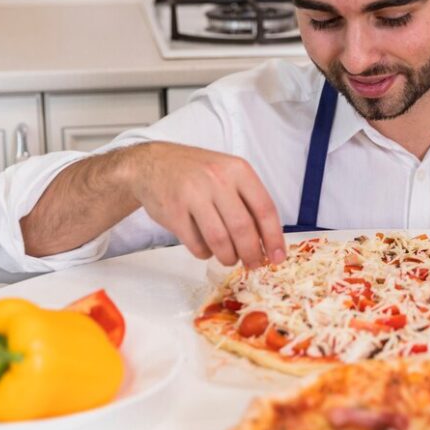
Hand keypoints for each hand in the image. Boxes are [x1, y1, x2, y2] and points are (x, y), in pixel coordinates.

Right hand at [126, 142, 284, 267]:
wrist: (152, 164)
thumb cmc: (198, 173)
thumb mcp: (228, 173)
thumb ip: (248, 200)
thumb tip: (268, 240)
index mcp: (238, 170)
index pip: (264, 209)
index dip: (273, 238)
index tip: (277, 257)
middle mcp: (217, 179)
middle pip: (242, 228)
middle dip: (252, 253)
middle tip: (254, 264)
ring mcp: (193, 195)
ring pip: (220, 240)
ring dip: (228, 257)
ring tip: (230, 258)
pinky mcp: (173, 212)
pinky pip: (196, 245)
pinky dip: (205, 253)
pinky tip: (207, 248)